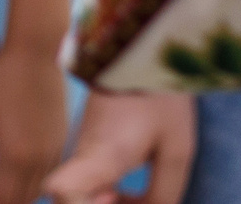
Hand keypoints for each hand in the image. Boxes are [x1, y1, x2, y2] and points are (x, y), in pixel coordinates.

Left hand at [0, 42, 68, 203]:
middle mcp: (39, 159)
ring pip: (40, 189)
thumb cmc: (1, 81)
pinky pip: (51, 174)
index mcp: (15, 155)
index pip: (2, 199)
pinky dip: (38, 183)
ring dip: (23, 197)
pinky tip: (25, 177)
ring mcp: (54, 151)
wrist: (36, 54)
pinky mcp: (63, 140)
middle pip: (23, 199)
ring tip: (5, 194)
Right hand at [42, 89, 193, 203]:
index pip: (63, 189)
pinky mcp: (88, 143)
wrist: (140, 52)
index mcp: (104, 156)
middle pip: (67, 199)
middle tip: (124, 200)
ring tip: (132, 200)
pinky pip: (85, 180)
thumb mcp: (177, 150)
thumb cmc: (161, 98)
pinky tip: (125, 191)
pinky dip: (101, 194)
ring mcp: (83, 148)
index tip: (111, 196)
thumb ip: (164, 193)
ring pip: (77, 192)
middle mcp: (84, 155)